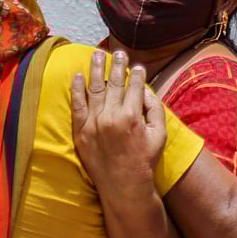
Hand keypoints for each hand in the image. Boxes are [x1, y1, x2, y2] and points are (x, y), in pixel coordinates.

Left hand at [70, 50, 166, 198]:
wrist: (123, 185)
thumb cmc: (144, 160)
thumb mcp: (159, 135)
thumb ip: (155, 110)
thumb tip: (145, 91)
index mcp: (132, 116)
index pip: (134, 86)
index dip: (137, 74)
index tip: (138, 65)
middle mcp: (111, 116)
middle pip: (114, 83)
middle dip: (117, 65)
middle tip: (118, 52)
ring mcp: (94, 123)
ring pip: (95, 89)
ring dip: (97, 69)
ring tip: (97, 54)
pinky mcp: (81, 132)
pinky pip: (77, 105)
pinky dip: (76, 89)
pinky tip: (78, 75)